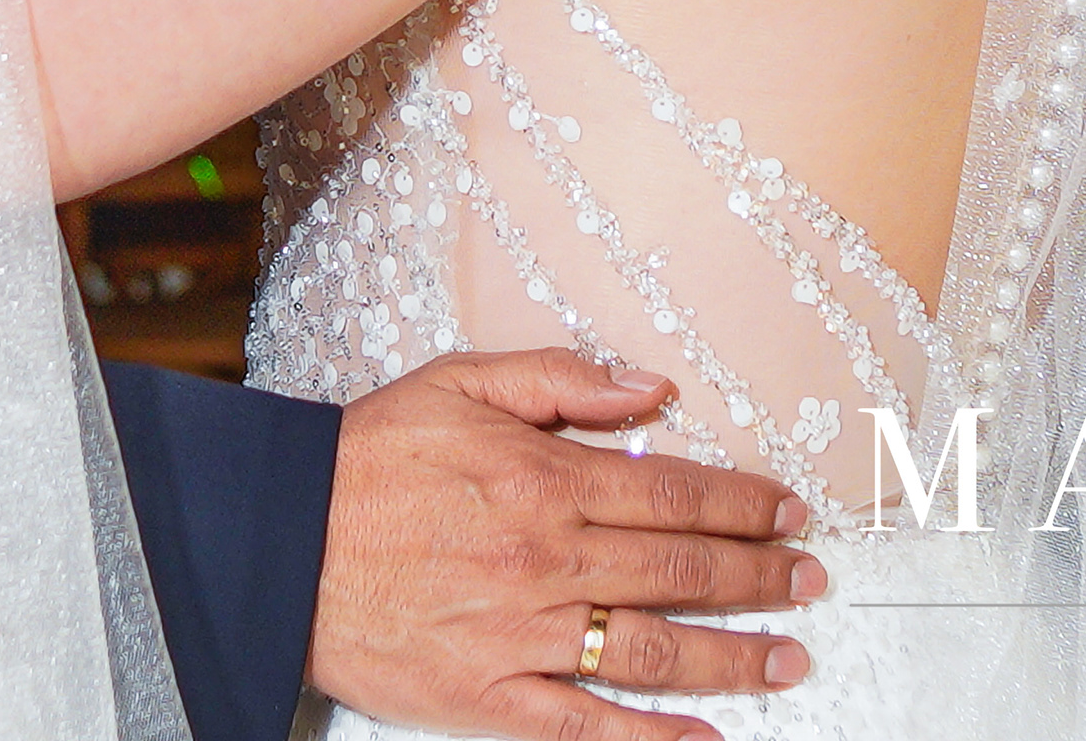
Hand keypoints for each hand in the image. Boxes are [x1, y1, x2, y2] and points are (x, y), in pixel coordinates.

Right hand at [312, 351, 817, 740]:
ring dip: (733, 657)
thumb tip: (652, 389)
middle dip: (759, 576)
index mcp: (542, 477)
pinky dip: (650, 739)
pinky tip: (703, 740)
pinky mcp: (488, 694)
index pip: (674, 491)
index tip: (788, 510)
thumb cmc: (365, 459)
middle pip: (681, 570)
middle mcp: (546, 558)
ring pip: (653, 649)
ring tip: (788, 660)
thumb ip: (561, 380)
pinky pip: (584, 726)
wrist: (274, 540)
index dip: (743, 503)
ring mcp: (522, 633)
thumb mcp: (457, 383)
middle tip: (811, 579)